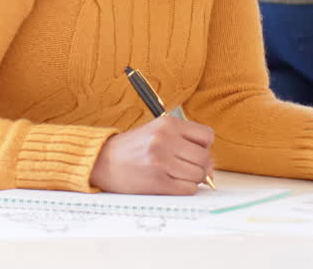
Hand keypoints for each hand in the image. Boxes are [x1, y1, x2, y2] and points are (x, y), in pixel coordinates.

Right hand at [90, 115, 214, 194]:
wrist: (102, 161)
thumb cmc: (131, 148)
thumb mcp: (156, 132)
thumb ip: (183, 141)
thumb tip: (210, 166)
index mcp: (167, 123)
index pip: (206, 136)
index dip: (205, 147)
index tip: (196, 153)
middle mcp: (165, 139)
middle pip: (205, 157)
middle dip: (202, 167)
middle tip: (190, 169)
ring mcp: (161, 160)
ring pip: (198, 174)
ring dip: (193, 179)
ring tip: (177, 176)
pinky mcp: (158, 181)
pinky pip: (187, 188)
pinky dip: (185, 189)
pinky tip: (172, 184)